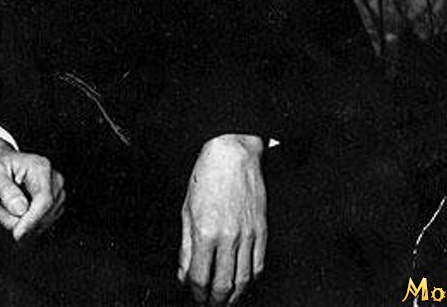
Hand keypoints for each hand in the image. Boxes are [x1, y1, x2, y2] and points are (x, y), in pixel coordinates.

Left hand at [0, 136, 65, 239]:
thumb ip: (6, 190)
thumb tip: (21, 208)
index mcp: (40, 167)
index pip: (44, 200)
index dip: (32, 220)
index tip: (17, 233)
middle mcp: (53, 179)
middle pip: (45, 214)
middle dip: (20, 221)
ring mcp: (56, 192)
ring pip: (43, 222)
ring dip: (20, 223)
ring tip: (4, 208)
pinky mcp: (53, 204)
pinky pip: (42, 224)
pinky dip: (25, 224)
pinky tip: (12, 212)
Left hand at [178, 134, 265, 305]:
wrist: (233, 155)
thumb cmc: (206, 177)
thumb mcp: (186, 210)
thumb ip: (185, 246)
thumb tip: (184, 273)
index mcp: (205, 232)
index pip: (199, 277)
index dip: (195, 293)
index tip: (192, 297)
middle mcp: (228, 238)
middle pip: (223, 285)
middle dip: (214, 301)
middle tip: (208, 305)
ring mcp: (248, 236)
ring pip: (244, 280)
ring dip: (234, 297)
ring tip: (225, 302)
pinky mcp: (262, 231)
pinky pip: (258, 265)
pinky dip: (251, 281)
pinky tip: (244, 286)